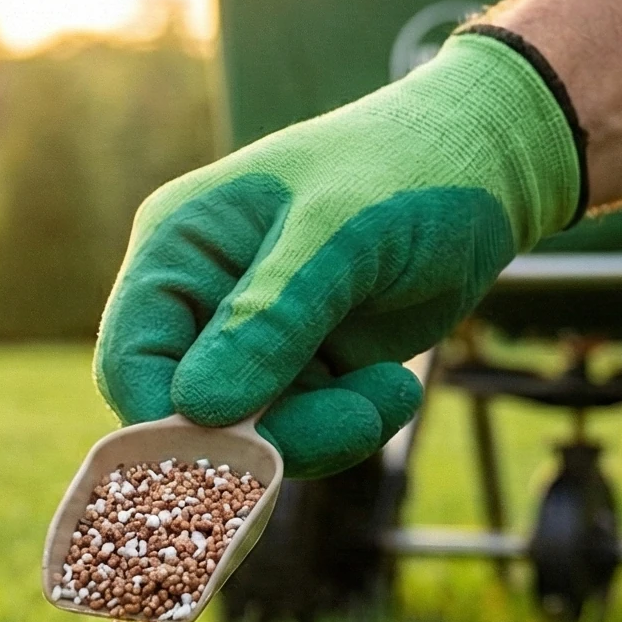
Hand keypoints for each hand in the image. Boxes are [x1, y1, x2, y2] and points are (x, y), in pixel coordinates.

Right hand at [95, 32, 582, 477]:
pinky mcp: (303, 373)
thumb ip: (269, 319)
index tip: (238, 454)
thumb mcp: (340, 236)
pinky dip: (351, 427)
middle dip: (265, 436)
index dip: (165, 423)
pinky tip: (396, 387)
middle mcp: (201, 301)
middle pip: (189, 416)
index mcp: (179, 247)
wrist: (489, 168)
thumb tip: (196, 408)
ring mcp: (251, 343)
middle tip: (351, 424)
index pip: (132, 359)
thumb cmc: (406, 172)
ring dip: (323, 434)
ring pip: (251, 438)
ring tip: (390, 392)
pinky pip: (304, 435)